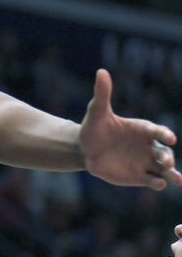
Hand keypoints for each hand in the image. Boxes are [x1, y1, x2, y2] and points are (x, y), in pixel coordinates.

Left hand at [79, 69, 181, 188]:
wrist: (84, 149)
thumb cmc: (94, 128)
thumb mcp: (97, 111)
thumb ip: (102, 94)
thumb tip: (101, 72)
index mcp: (142, 130)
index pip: (157, 131)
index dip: (164, 134)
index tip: (169, 138)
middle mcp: (148, 147)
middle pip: (164, 152)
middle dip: (168, 158)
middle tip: (167, 162)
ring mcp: (145, 162)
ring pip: (164, 169)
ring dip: (172, 174)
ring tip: (179, 179)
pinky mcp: (139, 177)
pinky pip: (152, 180)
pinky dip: (157, 183)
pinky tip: (159, 184)